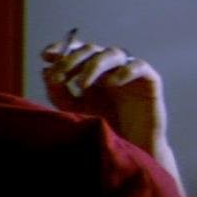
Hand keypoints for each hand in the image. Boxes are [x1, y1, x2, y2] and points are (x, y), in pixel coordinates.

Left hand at [41, 37, 166, 154]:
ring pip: (113, 53)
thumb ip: (59, 93)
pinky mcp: (150, 81)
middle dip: (72, 60)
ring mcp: (131, 73)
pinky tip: (111, 83)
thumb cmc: (106, 130)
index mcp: (94, 72)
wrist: (134, 148)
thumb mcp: (75, 111)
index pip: (78, 50)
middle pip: (91, 49)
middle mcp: (112, 68)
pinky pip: (139, 66)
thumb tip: (46, 70)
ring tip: (81, 85)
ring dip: (94, 65)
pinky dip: (124, 71)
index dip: (62, 48)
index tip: (46, 56)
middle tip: (60, 77)